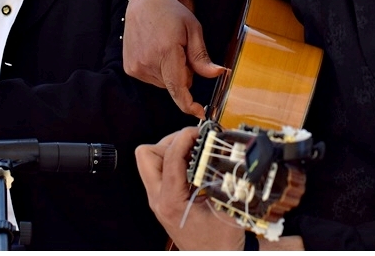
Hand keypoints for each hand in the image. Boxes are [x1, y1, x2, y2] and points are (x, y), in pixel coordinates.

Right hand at [123, 0, 225, 118]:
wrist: (145, 1)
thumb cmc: (172, 13)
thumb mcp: (194, 30)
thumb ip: (202, 57)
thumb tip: (217, 74)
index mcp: (166, 51)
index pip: (178, 87)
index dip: (189, 104)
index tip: (199, 113)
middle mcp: (148, 61)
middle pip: (175, 85)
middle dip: (184, 74)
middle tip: (182, 51)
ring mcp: (136, 66)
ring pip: (165, 84)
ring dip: (171, 72)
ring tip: (167, 48)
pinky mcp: (130, 68)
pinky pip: (152, 80)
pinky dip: (159, 71)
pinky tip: (157, 52)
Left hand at [136, 126, 245, 250]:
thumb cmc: (219, 242)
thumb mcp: (226, 208)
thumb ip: (225, 179)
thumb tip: (227, 153)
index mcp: (171, 201)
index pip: (170, 157)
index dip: (185, 138)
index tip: (200, 131)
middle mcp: (159, 199)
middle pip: (147, 155)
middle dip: (171, 142)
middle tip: (194, 143)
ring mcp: (158, 200)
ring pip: (151, 161)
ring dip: (171, 151)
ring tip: (194, 153)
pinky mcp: (163, 200)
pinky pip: (161, 171)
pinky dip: (175, 162)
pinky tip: (194, 166)